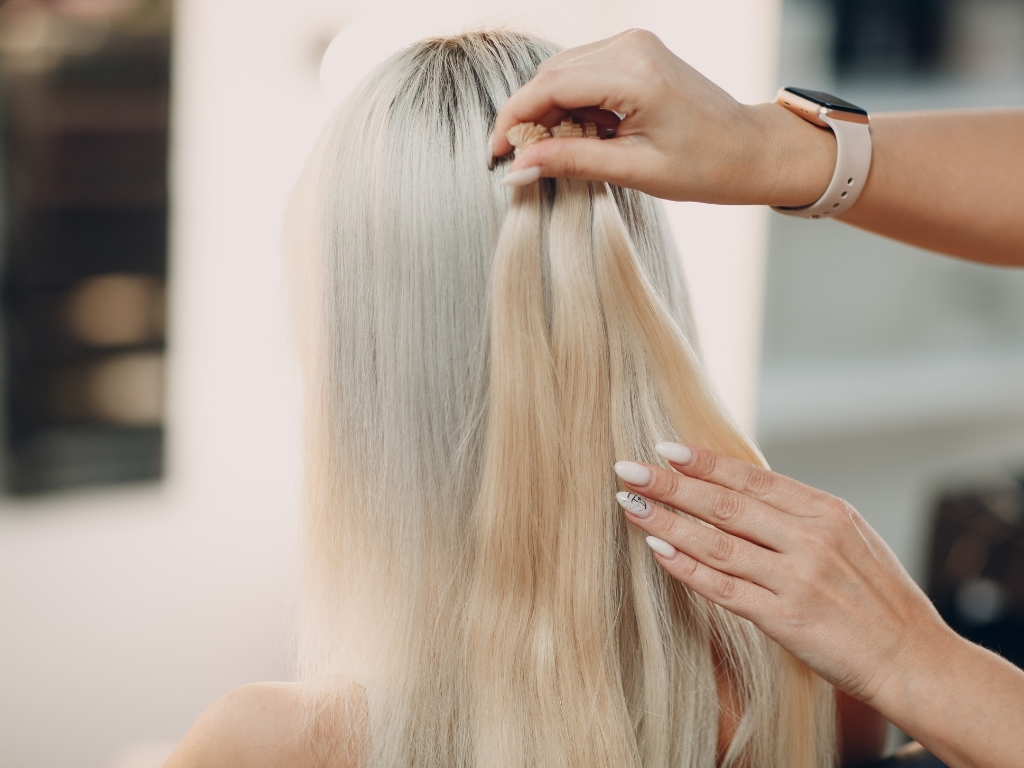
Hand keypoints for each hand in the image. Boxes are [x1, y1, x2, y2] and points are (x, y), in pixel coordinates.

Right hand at [490, 29, 834, 206]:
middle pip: (551, 75)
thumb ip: (572, 162)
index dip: (514, 121)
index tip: (496, 155)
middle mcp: (632, 47)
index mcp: (634, 75)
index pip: (549, 87)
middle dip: (528, 117)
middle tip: (519, 161)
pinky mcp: (637, 52)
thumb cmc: (706, 166)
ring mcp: (635, 45)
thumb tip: (518, 168)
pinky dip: (571, 103)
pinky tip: (581, 134)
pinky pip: (585, 72)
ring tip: (556, 152)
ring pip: (564, 72)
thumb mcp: (634, 171)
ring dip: (549, 111)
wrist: (752, 150)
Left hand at [611, 442, 952, 708]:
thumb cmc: (878, 596)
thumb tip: (740, 488)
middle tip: (627, 467)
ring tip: (630, 504)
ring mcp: (797, 579)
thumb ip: (798, 513)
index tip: (664, 447)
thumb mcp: (849, 536)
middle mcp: (811, 540)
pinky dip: (688, 569)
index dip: (703, 462)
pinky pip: (724, 589)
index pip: (752, 477)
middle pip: (725, 505)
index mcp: (827, 512)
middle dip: (670, 484)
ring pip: (716, 544)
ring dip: (667, 522)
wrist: (914, 658)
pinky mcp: (785, 619)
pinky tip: (658, 552)